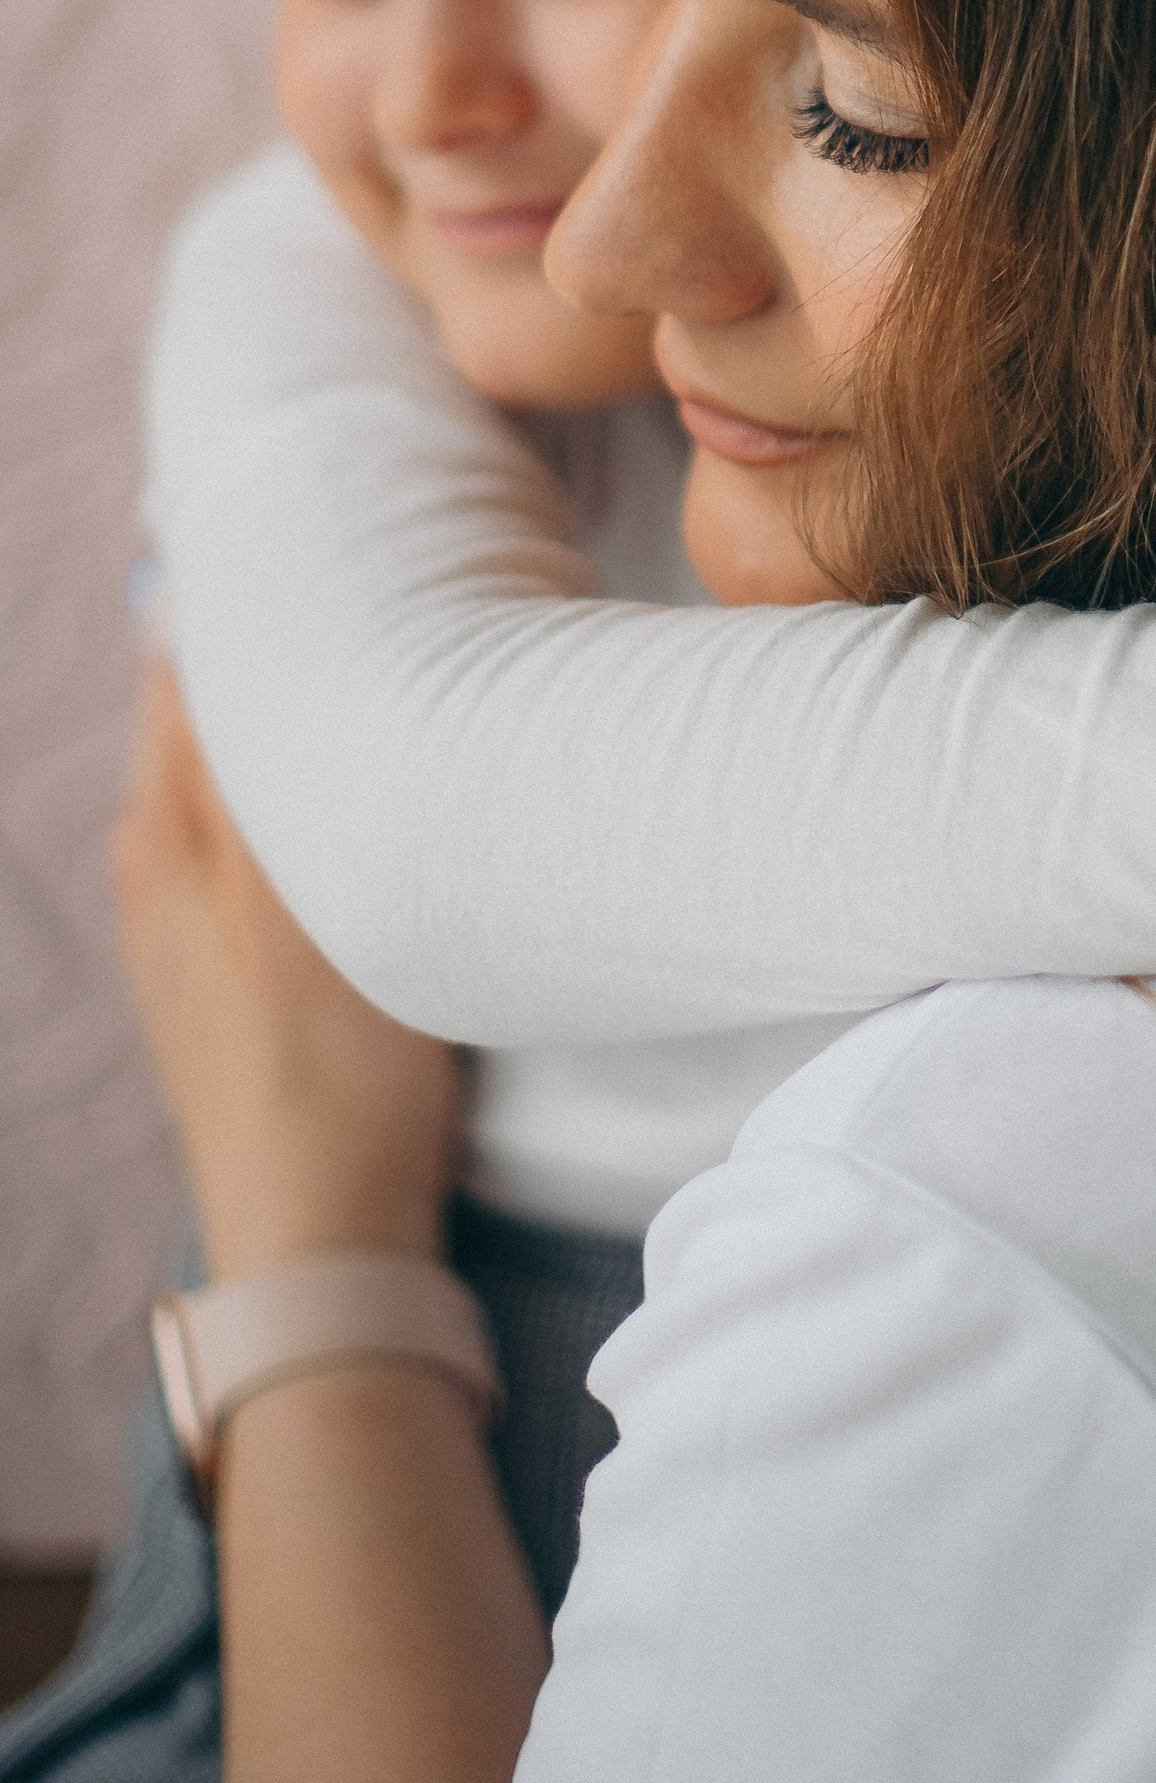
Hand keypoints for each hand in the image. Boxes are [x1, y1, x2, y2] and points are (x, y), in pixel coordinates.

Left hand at [111, 662, 458, 1281]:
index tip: (330, 560)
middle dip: (272, 664)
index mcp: (162, 829)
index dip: (249, 607)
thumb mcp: (308, 891)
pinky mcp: (222, 973)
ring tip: (376, 690)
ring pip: (234, 784)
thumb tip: (200, 631)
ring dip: (290, 736)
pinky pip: (249, 846)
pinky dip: (295, 804)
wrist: (319, 1223)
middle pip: (207, 722)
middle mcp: (153, 866)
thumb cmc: (330, 1061)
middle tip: (374, 611)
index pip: (186, 668)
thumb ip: (257, 765)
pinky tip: (350, 810)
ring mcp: (182, 927)